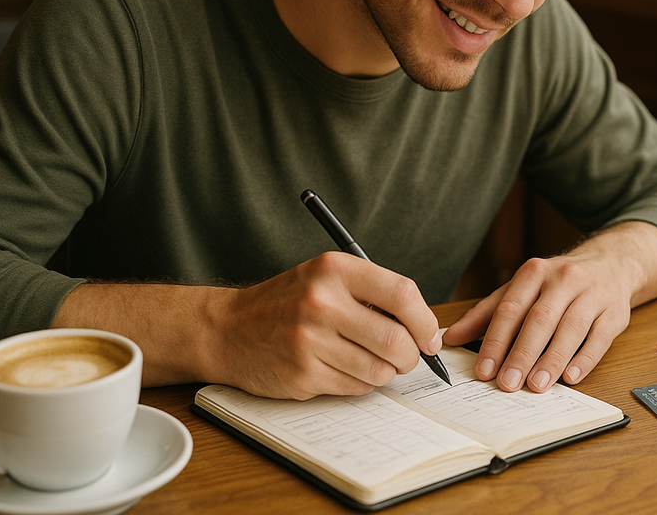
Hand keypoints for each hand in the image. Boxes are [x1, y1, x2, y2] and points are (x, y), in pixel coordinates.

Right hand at [213, 251, 442, 398]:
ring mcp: (310, 340)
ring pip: (379, 370)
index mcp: (334, 270)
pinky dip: (360, 383)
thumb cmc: (286, 302)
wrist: (227, 329)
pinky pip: (356, 387)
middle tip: (406, 357)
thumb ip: (373, 293)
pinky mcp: (303, 374)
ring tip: (368, 360)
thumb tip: (425, 328)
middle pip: (396, 340)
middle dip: (411, 356)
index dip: (425, 320)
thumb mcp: (325, 277)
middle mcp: (322, 302)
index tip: (430, 337)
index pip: (402, 294)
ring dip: (385, 372)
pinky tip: (342, 368)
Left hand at [442, 222, 656, 392]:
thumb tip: (450, 338)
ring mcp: (593, 294)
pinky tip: (571, 378)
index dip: (496, 340)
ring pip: (571, 329)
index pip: (511, 308)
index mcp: (535, 272)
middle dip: (522, 354)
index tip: (484, 370)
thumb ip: (487, 313)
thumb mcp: (521, 289)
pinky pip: (599, 338)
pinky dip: (585, 359)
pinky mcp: (615, 311)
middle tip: (508, 384)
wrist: (611, 263)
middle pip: (540, 319)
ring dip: (552, 360)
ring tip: (536, 386)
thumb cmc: (558, 283)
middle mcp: (564, 279)